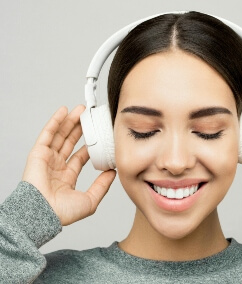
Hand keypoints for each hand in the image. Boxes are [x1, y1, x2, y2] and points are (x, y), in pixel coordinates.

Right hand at [22, 105, 115, 225]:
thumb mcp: (90, 200)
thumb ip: (102, 185)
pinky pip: (48, 134)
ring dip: (70, 121)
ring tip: (81, 109)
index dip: (90, 145)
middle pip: (70, 142)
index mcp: (67, 177)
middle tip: (90, 117)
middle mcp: (56, 167)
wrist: (43, 213)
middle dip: (80, 129)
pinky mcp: (38, 153)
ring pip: (60, 135)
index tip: (100, 136)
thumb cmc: (62, 212)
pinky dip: (55, 121)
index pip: (80, 156)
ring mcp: (47, 159)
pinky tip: (64, 111)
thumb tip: (113, 173)